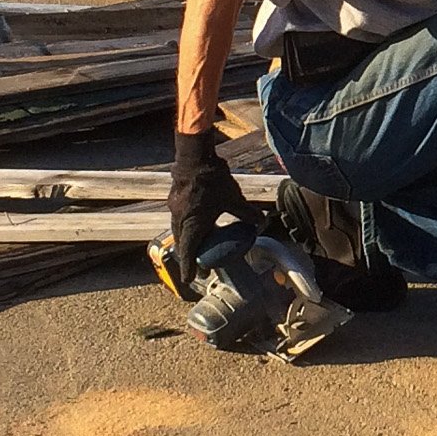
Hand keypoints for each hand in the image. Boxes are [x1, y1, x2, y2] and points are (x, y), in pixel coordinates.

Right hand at [168, 130, 263, 289]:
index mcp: (192, 224)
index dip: (190, 267)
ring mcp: (175, 209)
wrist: (196, 156)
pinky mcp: (175, 199)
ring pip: (179, 231)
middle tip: (199, 267)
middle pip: (182, 244)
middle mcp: (179, 219)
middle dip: (190, 256)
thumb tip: (261, 223)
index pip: (189, 252)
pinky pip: (179, 219)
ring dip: (188, 240)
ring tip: (198, 246)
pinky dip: (187, 227)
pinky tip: (197, 223)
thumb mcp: (234, 198)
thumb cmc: (214, 179)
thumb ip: (246, 213)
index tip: (191, 279)